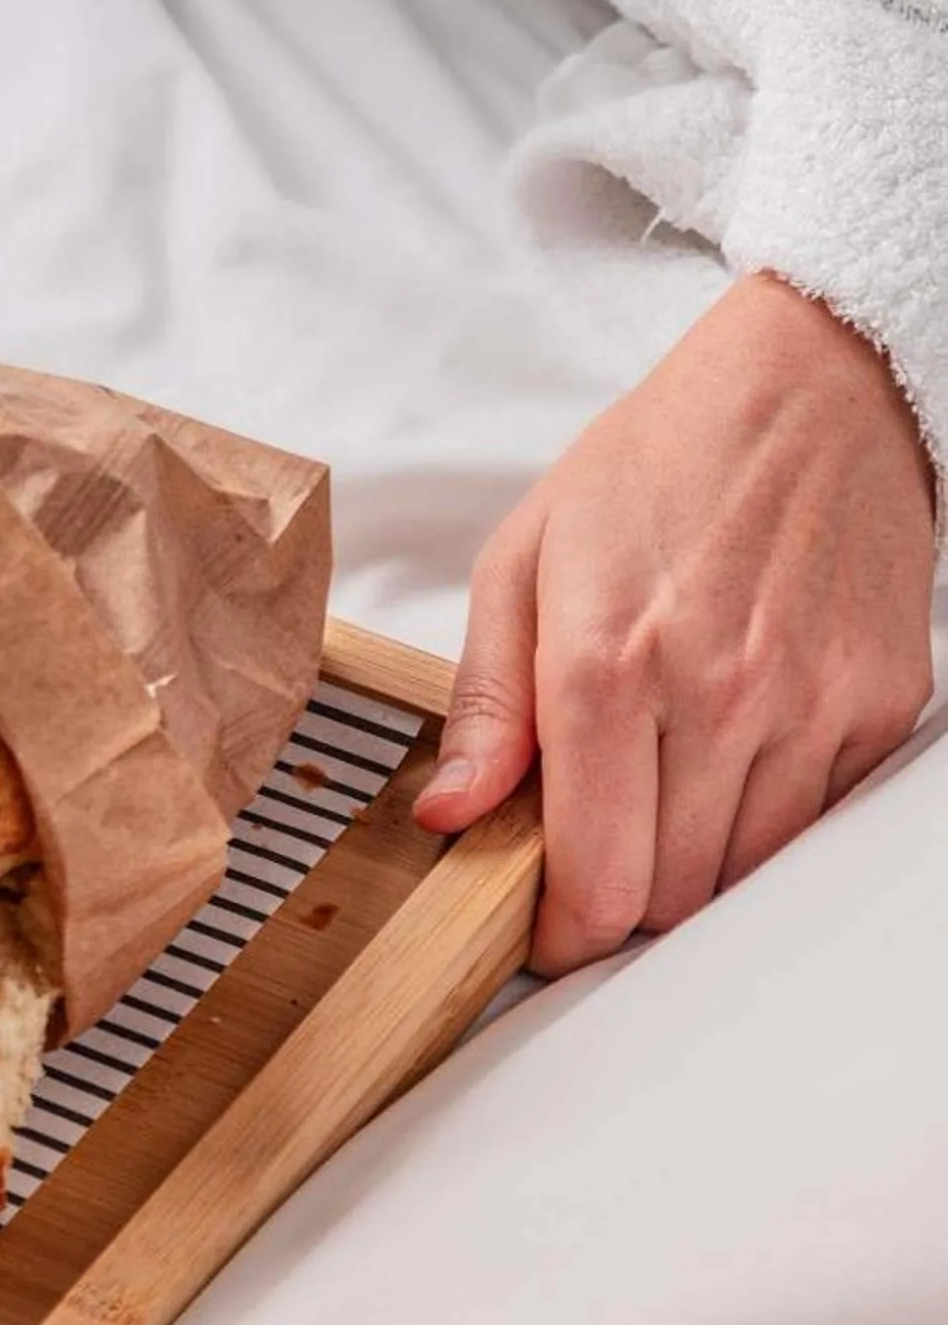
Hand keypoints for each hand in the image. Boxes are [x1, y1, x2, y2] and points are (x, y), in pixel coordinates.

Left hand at [416, 272, 934, 971]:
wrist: (809, 392)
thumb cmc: (655, 464)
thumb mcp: (523, 562)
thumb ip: (484, 703)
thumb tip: (448, 811)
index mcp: (609, 664)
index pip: (596, 876)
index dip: (559, 932)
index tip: (539, 928)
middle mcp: (719, 697)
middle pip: (668, 895)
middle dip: (615, 902)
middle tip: (583, 861)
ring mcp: (811, 706)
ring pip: (743, 874)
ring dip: (688, 869)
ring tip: (649, 803)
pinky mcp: (878, 706)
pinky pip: (813, 823)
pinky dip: (761, 822)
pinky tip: (722, 763)